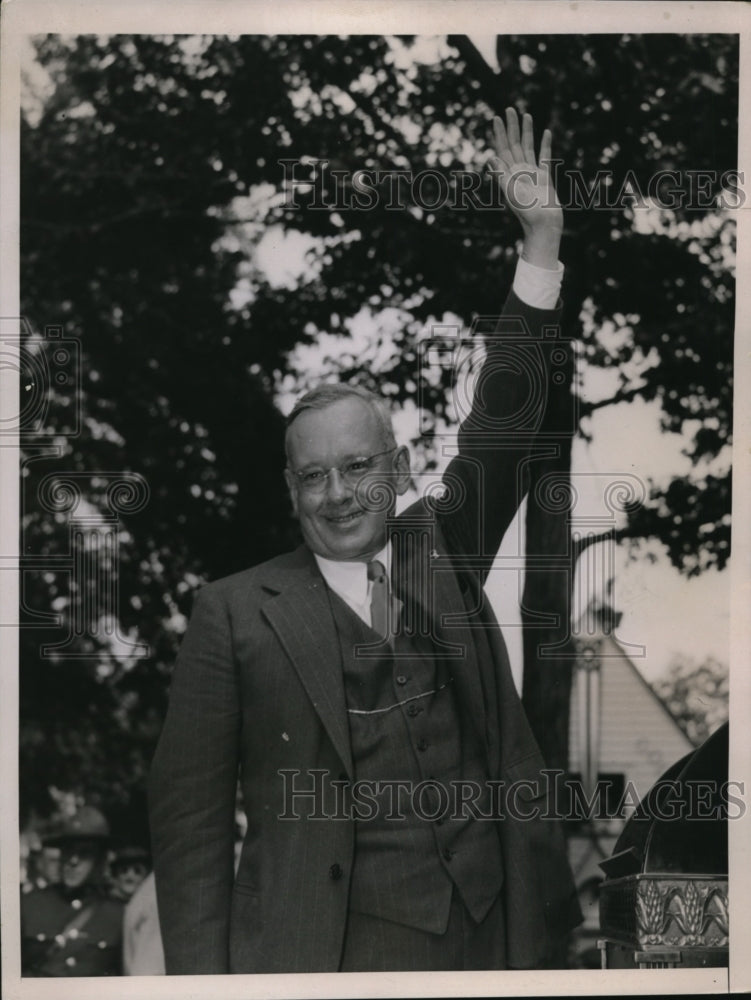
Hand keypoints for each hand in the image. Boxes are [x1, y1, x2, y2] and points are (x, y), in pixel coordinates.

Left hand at [489, 107, 561, 267]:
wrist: (543, 224)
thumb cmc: (526, 212)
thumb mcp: (510, 193)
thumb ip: (501, 175)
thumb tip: (490, 156)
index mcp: (509, 174)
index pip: (502, 149)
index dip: (499, 133)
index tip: (496, 118)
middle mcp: (519, 171)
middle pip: (514, 144)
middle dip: (511, 127)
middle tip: (509, 109)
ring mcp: (532, 172)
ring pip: (528, 146)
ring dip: (526, 131)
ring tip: (526, 115)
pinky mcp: (545, 176)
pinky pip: (545, 157)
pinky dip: (545, 144)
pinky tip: (546, 132)